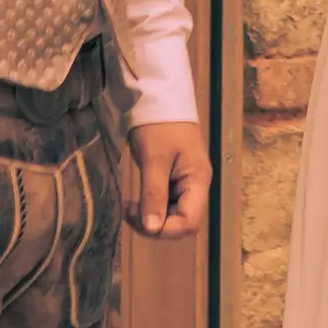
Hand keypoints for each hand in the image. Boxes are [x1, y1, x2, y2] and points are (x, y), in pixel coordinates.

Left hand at [126, 119, 211, 238]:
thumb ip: (154, 194)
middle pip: (182, 221)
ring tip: (130, 207)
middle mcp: (196, 185)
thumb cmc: (160, 124)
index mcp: (198, 180)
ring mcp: (185, 183)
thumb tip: (152, 229)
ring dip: (151, 218)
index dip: (165, 229)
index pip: (189, 221)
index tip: (139, 218)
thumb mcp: (154, 158)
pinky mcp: (174, 180)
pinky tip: (136, 202)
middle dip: (156, 225)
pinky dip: (150, 207)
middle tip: (129, 211)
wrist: (159, 98)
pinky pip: (166, 204)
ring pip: (172, 215)